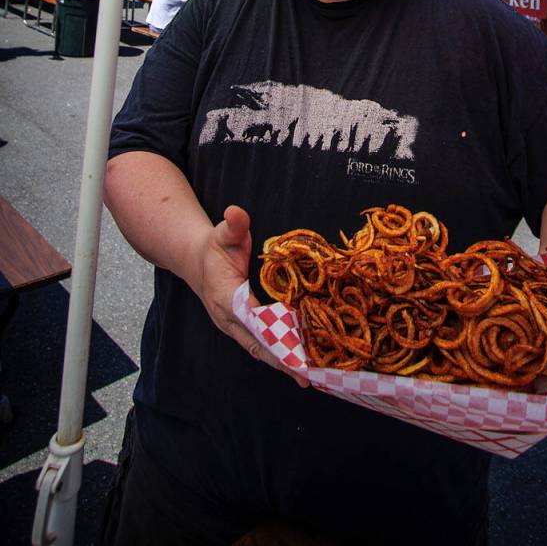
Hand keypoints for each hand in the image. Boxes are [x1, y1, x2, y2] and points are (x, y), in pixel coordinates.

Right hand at [193, 205, 307, 386]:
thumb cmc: (215, 246)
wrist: (196, 260)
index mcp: (225, 296)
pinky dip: (278, 356)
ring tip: (308, 377)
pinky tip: (298, 364)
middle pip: (257, 343)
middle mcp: (229, 318)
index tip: (290, 345)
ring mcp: (234, 327)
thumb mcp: (223, 233)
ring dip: (282, 363)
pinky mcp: (241, 329)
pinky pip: (260, 346)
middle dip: (282, 358)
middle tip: (307, 373)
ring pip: (259, 350)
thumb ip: (233, 225)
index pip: (250, 317)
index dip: (270, 331)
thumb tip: (236, 212)